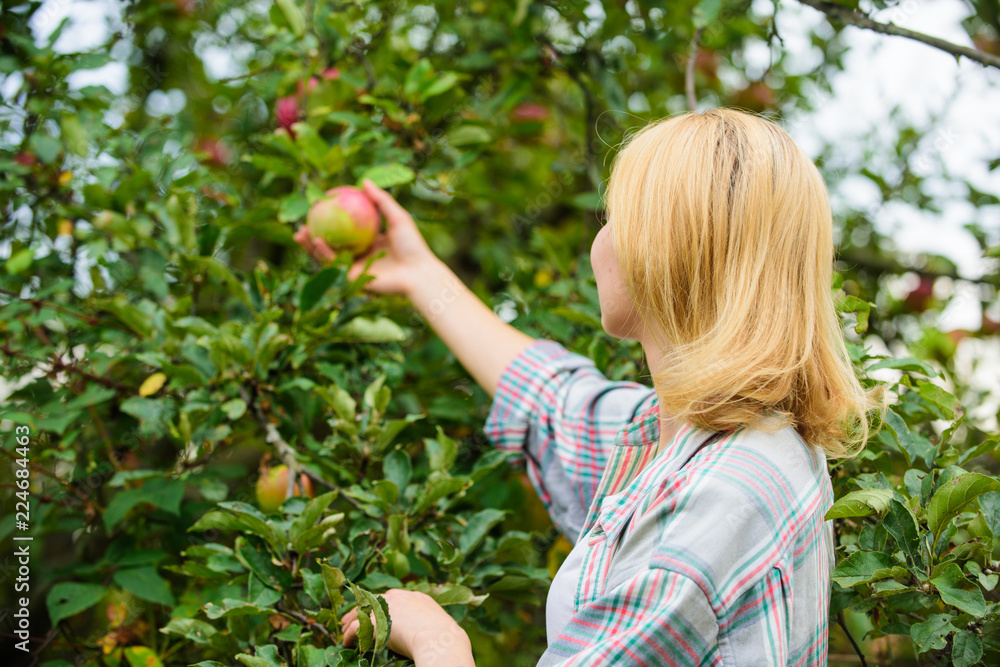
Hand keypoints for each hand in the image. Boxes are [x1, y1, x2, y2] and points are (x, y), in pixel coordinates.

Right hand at [294, 180, 437, 297]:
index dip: (330, 220)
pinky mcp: (353, 278)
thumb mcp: (398, 217)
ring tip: (299, 233)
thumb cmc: (413, 245)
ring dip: (311, 245)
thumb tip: (363, 181)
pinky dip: (324, 253)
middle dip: (313, 235)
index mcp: (369, 241)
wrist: (418, 273)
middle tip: (301, 222)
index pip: (345, 229)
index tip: (317, 208)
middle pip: (331, 243)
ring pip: (327, 256)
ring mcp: (355, 267)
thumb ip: (381, 200)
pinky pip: (335, 265)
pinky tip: (316, 240)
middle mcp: (359, 255)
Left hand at [341, 589, 473, 665]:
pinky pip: (356, 627)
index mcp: (416, 597)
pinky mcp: (376, 620)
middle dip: (361, 610)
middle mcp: (399, 597)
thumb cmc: (445, 638)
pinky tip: (346, 642)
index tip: (374, 613)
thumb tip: (429, 636)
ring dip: (351, 622)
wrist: (439, 639)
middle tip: (350, 619)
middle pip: (373, 601)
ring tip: (344, 631)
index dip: (380, 607)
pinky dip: (349, 635)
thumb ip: (429, 625)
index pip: (391, 599)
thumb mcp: (438, 626)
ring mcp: (387, 607)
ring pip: (361, 612)